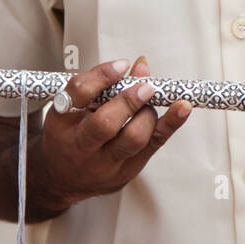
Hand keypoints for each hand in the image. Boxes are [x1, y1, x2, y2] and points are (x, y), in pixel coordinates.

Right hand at [38, 55, 191, 208]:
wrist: (62, 178)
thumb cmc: (70, 134)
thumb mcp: (73, 107)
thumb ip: (103, 84)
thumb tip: (140, 66)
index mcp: (62, 121)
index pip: (79, 93)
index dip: (102, 76)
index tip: (122, 65)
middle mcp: (81, 145)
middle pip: (105, 124)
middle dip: (129, 102)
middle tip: (144, 87)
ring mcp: (105, 162)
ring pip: (133, 138)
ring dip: (147, 113)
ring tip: (148, 101)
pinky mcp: (127, 169)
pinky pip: (153, 144)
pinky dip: (171, 123)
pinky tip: (182, 108)